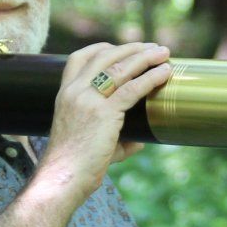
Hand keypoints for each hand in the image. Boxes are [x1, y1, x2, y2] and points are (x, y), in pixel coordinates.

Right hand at [39, 42, 171, 192]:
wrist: (62, 178)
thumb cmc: (74, 166)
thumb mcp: (87, 141)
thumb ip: (114, 138)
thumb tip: (139, 142)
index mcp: (64, 94)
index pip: (79, 58)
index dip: (102, 48)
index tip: (123, 48)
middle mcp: (74, 91)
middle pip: (104, 56)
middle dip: (131, 48)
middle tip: (152, 47)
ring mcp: (87, 100)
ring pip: (120, 68)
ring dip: (145, 57)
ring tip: (164, 53)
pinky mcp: (103, 113)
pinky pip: (132, 89)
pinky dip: (151, 78)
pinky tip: (164, 73)